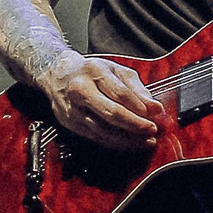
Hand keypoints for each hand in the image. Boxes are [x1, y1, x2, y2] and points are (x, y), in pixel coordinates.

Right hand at [38, 52, 162, 149]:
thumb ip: (137, 88)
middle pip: (110, 112)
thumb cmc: (91, 71)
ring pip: (103, 130)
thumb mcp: (116, 70)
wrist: (57, 74)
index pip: (119, 92)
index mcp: (93, 72)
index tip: (155, 113)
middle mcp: (80, 90)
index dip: (139, 105)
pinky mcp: (70, 123)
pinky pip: (96, 137)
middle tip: (152, 130)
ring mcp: (72, 109)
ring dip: (127, 139)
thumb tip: (154, 107)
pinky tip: (128, 143)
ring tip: (145, 141)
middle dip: (134, 125)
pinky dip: (115, 142)